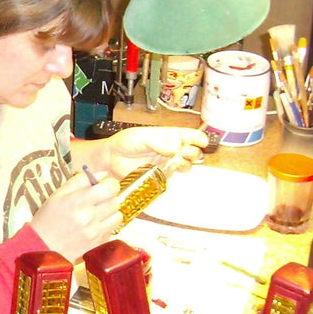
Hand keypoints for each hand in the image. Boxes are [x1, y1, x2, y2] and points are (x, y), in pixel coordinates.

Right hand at [29, 168, 121, 262]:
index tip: (105, 184)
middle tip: (98, 198)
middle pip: (115, 201)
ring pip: (118, 215)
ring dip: (111, 211)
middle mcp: (89, 218)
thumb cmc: (47, 220)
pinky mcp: (98, 244)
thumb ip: (80, 181)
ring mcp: (95, 233)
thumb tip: (102, 175)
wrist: (42, 248)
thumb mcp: (58, 195)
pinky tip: (94, 224)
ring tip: (98, 212)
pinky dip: (107, 225)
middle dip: (109, 197)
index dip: (110, 184)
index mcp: (78, 202)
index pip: (109, 188)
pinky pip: (113, 229)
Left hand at [87, 125, 206, 179]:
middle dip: (193, 152)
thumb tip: (175, 147)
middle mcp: (171, 150)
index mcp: (168, 136)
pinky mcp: (161, 177)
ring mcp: (167, 164)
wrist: (111, 159)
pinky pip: (173, 177)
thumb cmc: (125, 143)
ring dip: (186, 163)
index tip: (201, 141)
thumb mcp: (141, 136)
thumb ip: (159, 142)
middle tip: (185, 152)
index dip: (198, 138)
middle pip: (193, 152)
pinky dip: (174, 174)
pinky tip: (169, 169)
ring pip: (186, 165)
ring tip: (177, 160)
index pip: (189, 135)